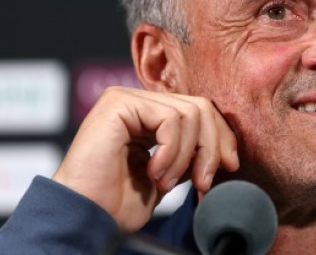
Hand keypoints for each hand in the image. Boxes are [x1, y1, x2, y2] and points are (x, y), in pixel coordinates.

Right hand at [52, 86, 239, 231]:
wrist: (84, 216)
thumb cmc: (115, 203)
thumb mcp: (167, 176)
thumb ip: (188, 155)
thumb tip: (223, 151)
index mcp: (147, 116)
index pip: (199, 110)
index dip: (221, 137)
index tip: (230, 167)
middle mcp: (137, 101)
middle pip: (200, 107)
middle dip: (211, 147)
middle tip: (203, 182)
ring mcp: (127, 98)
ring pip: (190, 112)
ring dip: (186, 156)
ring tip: (166, 182)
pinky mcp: (119, 103)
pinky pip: (170, 119)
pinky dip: (171, 151)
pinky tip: (154, 173)